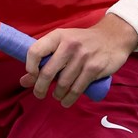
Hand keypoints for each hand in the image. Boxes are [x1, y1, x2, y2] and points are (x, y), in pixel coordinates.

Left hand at [20, 15, 137, 106]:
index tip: (31, 77)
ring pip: (63, 84)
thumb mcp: (63, 43)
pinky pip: (77, 89)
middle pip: (47, 72)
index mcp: (58, 36)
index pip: (35, 51)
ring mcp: (83, 57)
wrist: (113, 37)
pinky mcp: (94, 68)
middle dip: (40, 88)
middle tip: (39, 94)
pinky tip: (66, 101)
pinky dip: (69, 99)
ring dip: (56, 94)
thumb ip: (44, 59)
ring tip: (56, 95)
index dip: (29, 68)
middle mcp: (69, 45)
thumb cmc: (82, 42)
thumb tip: (24, 81)